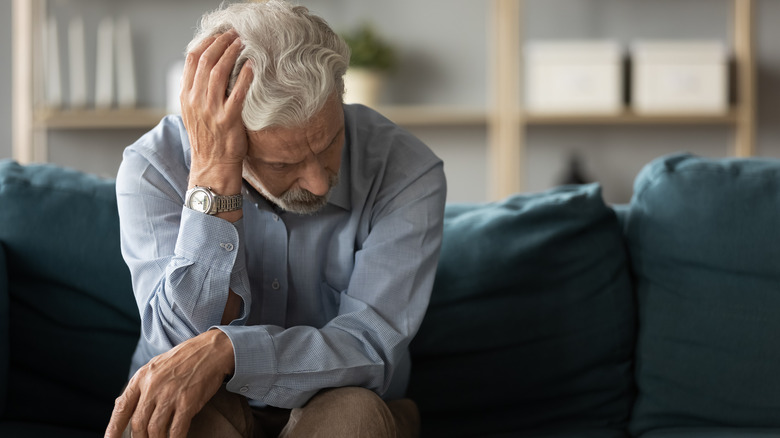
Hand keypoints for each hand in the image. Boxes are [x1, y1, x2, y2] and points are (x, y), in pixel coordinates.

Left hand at [104, 330, 234, 437]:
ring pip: (155, 430)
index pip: (121, 409)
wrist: (211, 350)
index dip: (112, 429)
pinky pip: (176, 430)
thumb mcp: (156, 367)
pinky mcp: (188, 402)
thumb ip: (141, 386)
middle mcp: (152, 387)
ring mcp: (170, 395)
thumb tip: (124, 407)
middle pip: (138, 424)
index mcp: (141, 378)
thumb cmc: (184, 359)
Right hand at [181, 30, 253, 195]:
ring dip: (232, 54)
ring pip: (219, 72)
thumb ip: (198, 91)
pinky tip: (252, 66)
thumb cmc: (208, 138)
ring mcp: (211, 110)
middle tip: (234, 34)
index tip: (219, 35)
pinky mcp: (227, 120)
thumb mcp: (195, 112)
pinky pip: (237, 93)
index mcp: (186, 96)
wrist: (212, 165)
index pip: (191, 59)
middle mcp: (195, 100)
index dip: (206, 42)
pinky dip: (244, 77)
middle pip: (206, 61)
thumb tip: (208, 67)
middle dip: (221, 43)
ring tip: (243, 43)